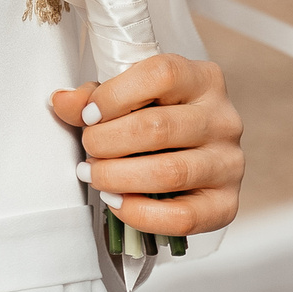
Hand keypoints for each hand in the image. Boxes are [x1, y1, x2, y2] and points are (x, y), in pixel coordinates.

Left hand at [50, 55, 245, 236]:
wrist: (189, 158)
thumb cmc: (154, 120)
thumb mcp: (127, 98)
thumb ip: (93, 98)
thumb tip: (63, 101)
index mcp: (203, 80)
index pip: (161, 75)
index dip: (115, 95)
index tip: (88, 116)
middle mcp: (223, 119)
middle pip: (159, 127)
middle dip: (108, 141)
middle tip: (88, 149)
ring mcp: (229, 163)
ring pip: (170, 173)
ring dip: (118, 177)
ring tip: (95, 175)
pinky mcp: (226, 204)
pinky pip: (182, 217)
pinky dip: (140, 213)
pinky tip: (117, 202)